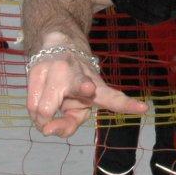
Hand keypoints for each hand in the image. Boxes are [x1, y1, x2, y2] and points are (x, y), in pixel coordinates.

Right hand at [26, 50, 147, 136]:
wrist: (58, 44)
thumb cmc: (73, 83)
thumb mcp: (79, 104)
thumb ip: (71, 122)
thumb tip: (47, 129)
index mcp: (96, 85)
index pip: (112, 97)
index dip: (126, 105)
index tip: (144, 108)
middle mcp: (78, 75)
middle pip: (81, 84)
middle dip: (83, 87)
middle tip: (88, 88)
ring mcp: (56, 70)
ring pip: (43, 109)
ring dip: (44, 120)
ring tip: (49, 114)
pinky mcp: (36, 70)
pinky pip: (31, 105)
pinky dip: (35, 115)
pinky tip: (40, 107)